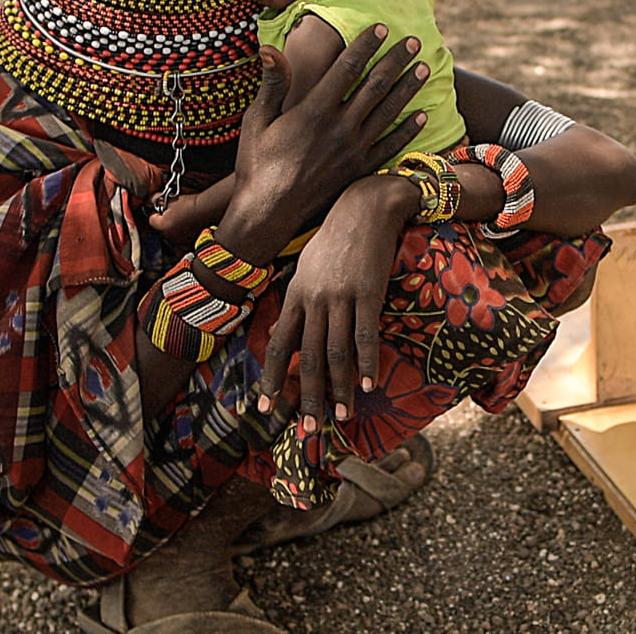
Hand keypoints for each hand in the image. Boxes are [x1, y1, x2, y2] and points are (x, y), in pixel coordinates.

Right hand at [216, 27, 427, 262]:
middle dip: (396, 60)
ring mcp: (353, 150)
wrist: (268, 212)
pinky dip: (408, 130)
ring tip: (423, 69)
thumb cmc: (257, 164)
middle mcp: (339, 127)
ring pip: (388, 112)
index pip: (347, 68)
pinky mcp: (360, 170)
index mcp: (314, 111)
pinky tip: (421, 115)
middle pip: (375, 85)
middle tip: (414, 41)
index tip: (381, 27)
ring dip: (408, 88)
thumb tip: (270, 49)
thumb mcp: (256, 120)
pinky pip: (390, 146)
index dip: (366, 45)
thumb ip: (272, 84)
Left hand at [257, 175, 416, 428]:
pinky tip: (369, 384)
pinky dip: (366, 362)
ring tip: (342, 416)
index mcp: (295, 294)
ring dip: (339, 389)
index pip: (279, 345)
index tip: (266, 409)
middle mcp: (313, 299)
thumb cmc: (336, 237)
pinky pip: (365, 334)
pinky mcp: (368, 292)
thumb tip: (283, 328)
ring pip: (334, 352)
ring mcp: (340, 296)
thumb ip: (297, 298)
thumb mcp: (307, 265)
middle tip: (307, 430)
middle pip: (306, 357)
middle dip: (305, 398)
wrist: (365, 205)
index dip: (271, 379)